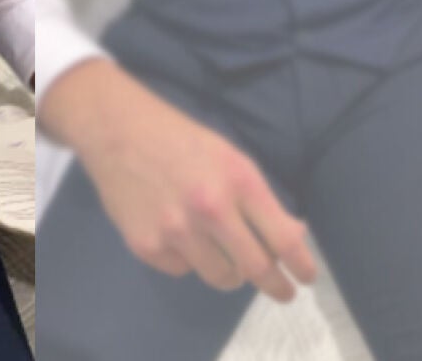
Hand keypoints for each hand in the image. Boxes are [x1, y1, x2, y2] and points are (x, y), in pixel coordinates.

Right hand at [42, 59, 317, 300]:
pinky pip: (182, 269)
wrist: (115, 131)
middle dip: (276, 286)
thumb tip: (293, 236)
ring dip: (230, 271)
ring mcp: (175, 231)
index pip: (283, 239)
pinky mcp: (146, 245)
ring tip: (221, 252)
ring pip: (221, 277)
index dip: (301, 265)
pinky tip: (176, 232)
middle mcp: (209, 209)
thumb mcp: (229, 157)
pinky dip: (188, 259)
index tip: (306, 277)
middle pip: (256, 268)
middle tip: (282, 291)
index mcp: (237, 181)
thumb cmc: (180, 140)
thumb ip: (260, 199)